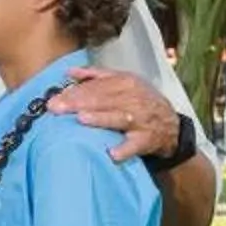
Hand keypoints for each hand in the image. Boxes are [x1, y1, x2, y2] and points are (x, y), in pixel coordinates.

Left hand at [55, 67, 181, 164]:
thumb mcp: (123, 82)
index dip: (74, 92)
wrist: (171, 125)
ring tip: (82, 119)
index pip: (96, 86)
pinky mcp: (146, 140)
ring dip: (101, 119)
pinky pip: (135, 145)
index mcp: (126, 83)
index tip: (53, 99)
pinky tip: (112, 154)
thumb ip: (95, 76)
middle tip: (56, 109)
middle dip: (78, 103)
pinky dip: (124, 149)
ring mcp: (140, 120)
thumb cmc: (140, 102)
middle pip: (103, 100)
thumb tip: (69, 72)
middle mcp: (133, 99)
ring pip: (118, 118)